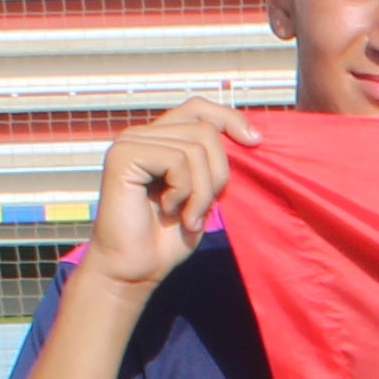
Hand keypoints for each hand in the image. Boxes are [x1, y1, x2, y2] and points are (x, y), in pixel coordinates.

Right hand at [79, 94, 256, 290]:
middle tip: (204, 209)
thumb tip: (250, 136)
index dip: (229, 119)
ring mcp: (130, 142)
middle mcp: (143, 134)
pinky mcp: (123, 155)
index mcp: (160, 139)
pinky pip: (177, 160)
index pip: (199, 108)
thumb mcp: (203, 194)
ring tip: (188, 216)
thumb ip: (214, 164)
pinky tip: (169, 211)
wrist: (135, 270)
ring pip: (196, 147)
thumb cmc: (168, 237)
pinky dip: (184, 192)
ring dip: (202, 191)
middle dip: (219, 174)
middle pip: (206, 129)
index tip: (255, 142)